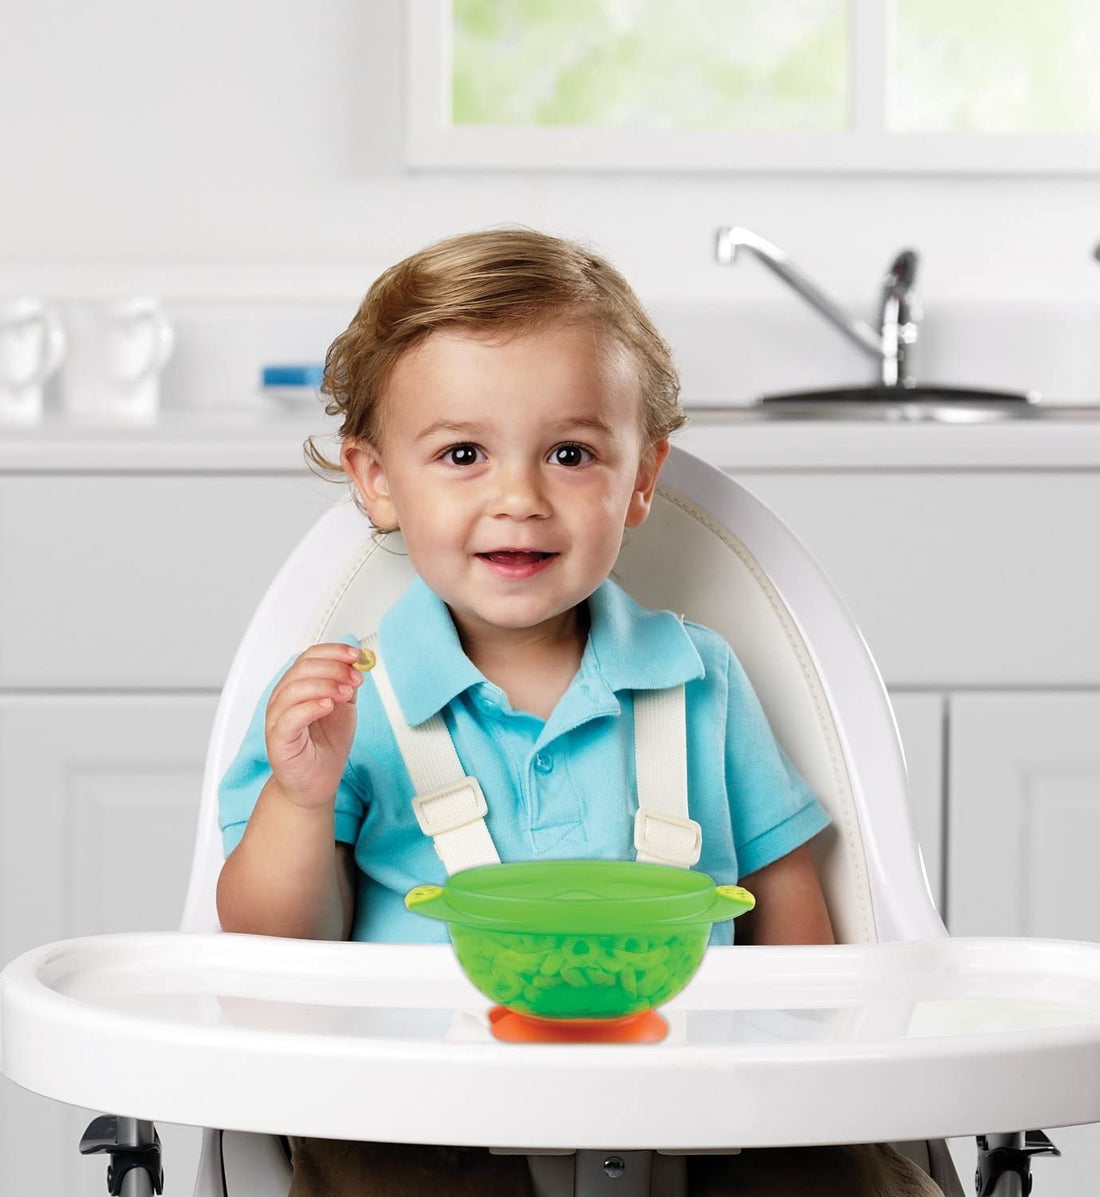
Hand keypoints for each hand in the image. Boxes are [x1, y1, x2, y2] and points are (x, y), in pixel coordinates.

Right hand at [264, 642, 365, 810]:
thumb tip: (358, 662)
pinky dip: (310, 707)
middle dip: (334, 668)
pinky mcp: (278, 739)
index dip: (334, 651)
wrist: (316, 782)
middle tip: (355, 677)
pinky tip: (328, 706)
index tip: (357, 655)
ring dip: (325, 685)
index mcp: (298, 686)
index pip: (310, 656)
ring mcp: (278, 718)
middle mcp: (284, 697)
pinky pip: (289, 717)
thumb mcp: (344, 708)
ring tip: (346, 693)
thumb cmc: (325, 746)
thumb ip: (347, 684)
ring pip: (294, 689)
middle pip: (302, 669)